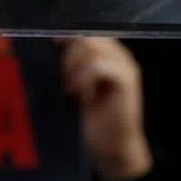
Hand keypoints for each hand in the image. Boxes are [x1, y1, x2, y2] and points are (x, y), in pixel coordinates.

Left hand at [61, 37, 152, 180]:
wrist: (114, 147)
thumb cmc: (95, 120)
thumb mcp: (80, 88)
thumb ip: (74, 67)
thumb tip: (53, 47)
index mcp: (110, 56)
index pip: (89, 34)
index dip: (70, 36)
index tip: (53, 44)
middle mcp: (120, 56)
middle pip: (89, 38)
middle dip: (70, 56)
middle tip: (65, 80)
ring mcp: (126, 67)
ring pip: (92, 50)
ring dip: (76, 69)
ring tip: (73, 91)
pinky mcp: (127, 81)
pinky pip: (98, 66)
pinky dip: (85, 81)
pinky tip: (84, 98)